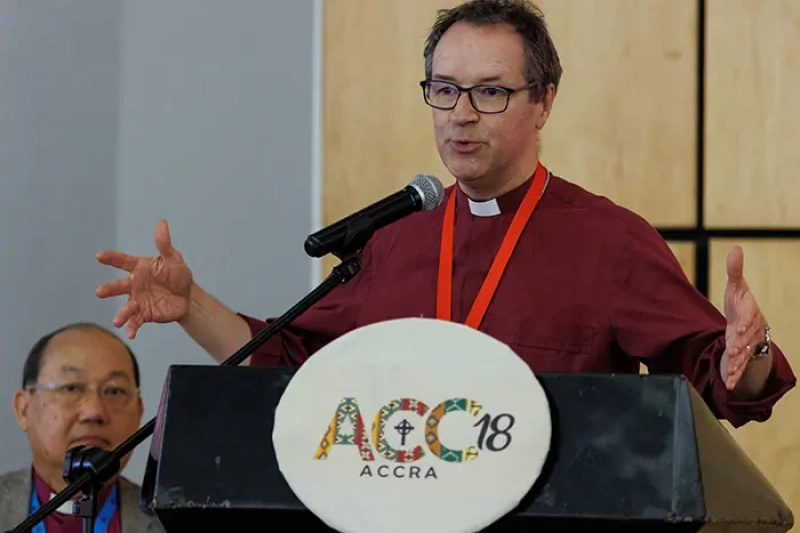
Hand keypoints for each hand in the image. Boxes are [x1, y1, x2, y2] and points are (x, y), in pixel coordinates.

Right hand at [96, 219, 192, 338]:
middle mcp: (135, 284)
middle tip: (100, 291)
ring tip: (117, 321)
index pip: (123, 261)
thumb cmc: (178, 275)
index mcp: (140, 268)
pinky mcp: (144, 315)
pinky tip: (131, 333)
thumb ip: (164, 244)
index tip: (99, 256)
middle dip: (110, 289)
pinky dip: (132, 328)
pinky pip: (136, 321)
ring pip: (126, 307)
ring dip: (121, 314)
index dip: (112, 258)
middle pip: (119, 286)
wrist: (188, 297)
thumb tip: (162, 223)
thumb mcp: (174, 259)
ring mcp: (138, 300)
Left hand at [720, 245, 768, 389]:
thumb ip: (735, 270)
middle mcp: (751, 330)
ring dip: (737, 362)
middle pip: (746, 338)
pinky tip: (728, 385)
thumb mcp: (736, 287)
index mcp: (749, 312)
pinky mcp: (742, 357)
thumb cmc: (740, 303)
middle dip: (740, 344)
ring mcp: (747, 345)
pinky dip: (734, 376)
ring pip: (744, 355)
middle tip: (733, 349)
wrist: (748, 323)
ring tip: (730, 370)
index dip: (745, 321)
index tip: (738, 326)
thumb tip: (736, 248)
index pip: (748, 316)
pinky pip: (739, 367)